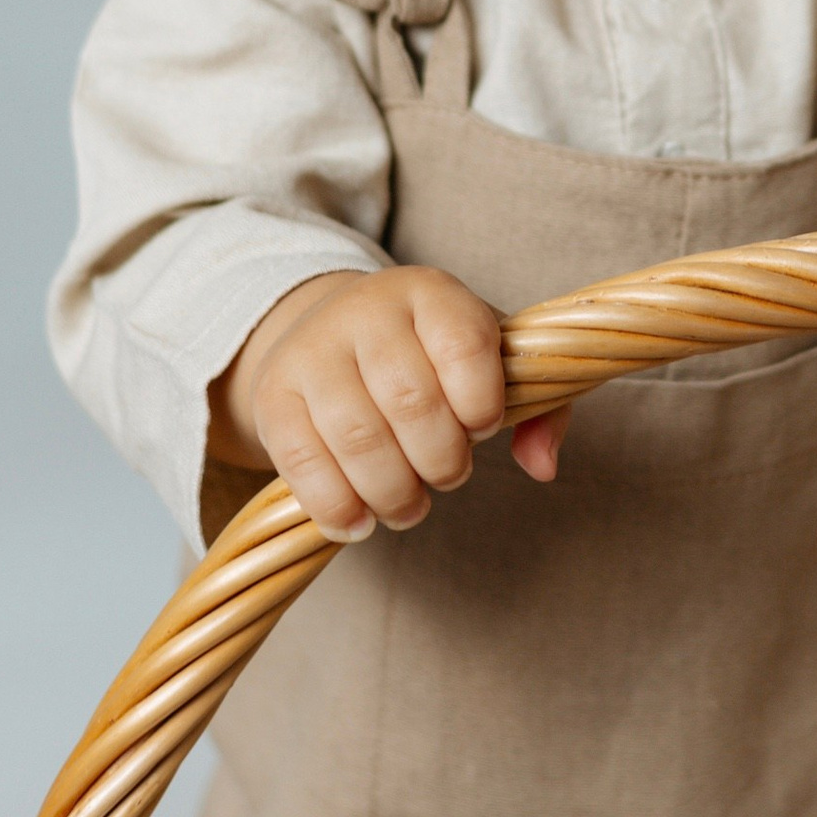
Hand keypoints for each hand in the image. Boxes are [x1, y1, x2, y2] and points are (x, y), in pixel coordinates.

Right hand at [211, 267, 569, 543]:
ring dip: (393, 492)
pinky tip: (358, 523)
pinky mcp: (273, 394)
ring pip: (357, 436)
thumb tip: (543, 466)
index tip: (484, 427)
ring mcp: (312, 350)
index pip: (464, 344)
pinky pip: (301, 460)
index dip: (482, 401)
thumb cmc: (431, 356)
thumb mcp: (490, 359)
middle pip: (411, 401)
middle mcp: (366, 310)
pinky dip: (336, 506)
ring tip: (409, 508)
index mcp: (430, 293)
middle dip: (441, 461)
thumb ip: (539, 408)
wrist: (335, 332)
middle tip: (448, 477)